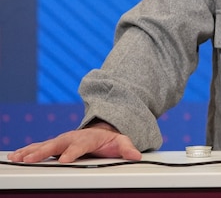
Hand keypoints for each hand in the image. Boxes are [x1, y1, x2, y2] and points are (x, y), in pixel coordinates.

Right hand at [6, 122, 141, 163]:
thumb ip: (127, 148)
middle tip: (32, 159)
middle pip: (57, 144)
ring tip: (18, 158)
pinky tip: (15, 156)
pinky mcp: (54, 145)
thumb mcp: (121, 142)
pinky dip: (26, 151)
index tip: (65, 160)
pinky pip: (39, 147)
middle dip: (43, 151)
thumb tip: (136, 155)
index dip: (72, 152)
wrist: (102, 129)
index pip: (80, 146)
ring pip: (44, 145)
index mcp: (88, 138)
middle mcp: (72, 138)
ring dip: (30, 151)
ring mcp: (62, 140)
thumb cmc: (109, 139)